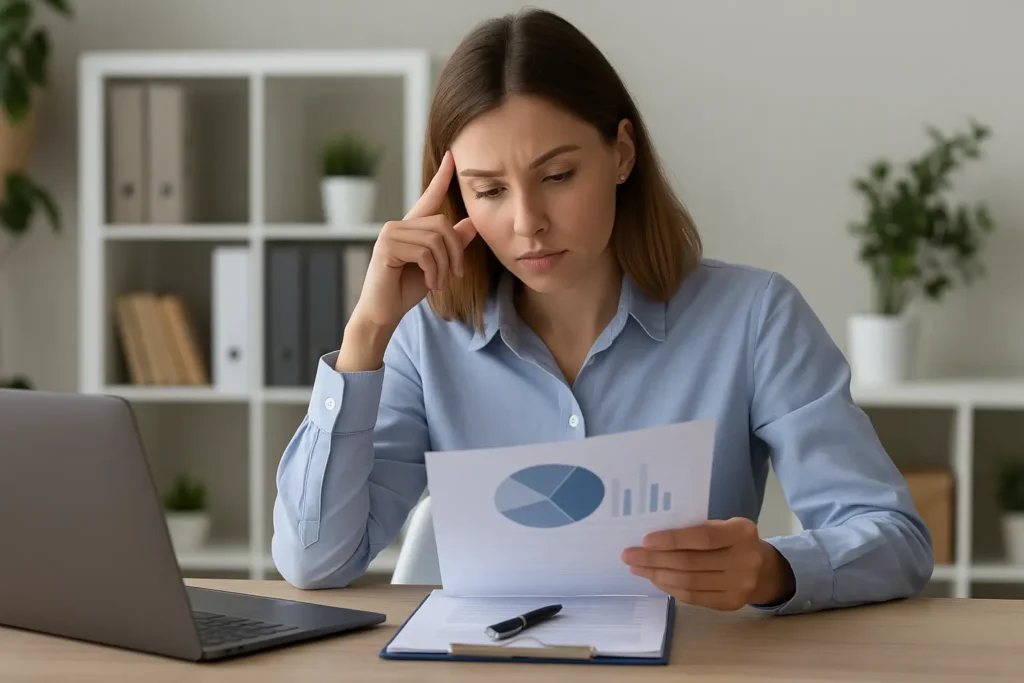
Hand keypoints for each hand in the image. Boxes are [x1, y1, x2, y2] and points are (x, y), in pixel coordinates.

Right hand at [349, 149, 477, 332]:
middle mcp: (398, 225)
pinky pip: (425, 252)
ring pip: (436, 240)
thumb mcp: (437, 265)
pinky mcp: (386, 247)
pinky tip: (430, 283)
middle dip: (456, 252)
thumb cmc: (406, 289)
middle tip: (455, 275)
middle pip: (442, 224)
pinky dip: (434, 272)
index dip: (441, 177)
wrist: (384, 312)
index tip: (451, 157)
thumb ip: (451, 244)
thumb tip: (471, 223)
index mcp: (410, 228)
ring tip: (439, 282)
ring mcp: (390, 234)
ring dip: (445, 266)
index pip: (429, 197)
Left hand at [621, 518, 794, 610]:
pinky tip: (656, 579)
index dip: (673, 539)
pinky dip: (670, 588)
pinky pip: (693, 597)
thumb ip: (697, 529)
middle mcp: (745, 560)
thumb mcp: (724, 526)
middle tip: (629, 555)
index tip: (645, 540)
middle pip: (691, 562)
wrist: (764, 570)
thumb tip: (652, 539)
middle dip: (655, 559)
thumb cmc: (733, 541)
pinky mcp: (730, 604)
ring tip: (638, 568)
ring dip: (657, 575)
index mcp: (742, 532)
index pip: (703, 537)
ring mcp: (739, 586)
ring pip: (689, 582)